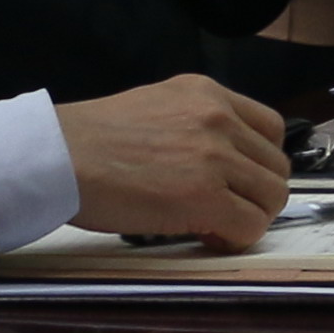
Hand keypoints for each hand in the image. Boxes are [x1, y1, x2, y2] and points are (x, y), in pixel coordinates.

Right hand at [56, 76, 289, 245]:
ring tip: (215, 226)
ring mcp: (215, 157)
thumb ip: (193, 125)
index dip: (258, 162)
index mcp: (207, 93)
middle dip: (256, 194)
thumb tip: (214, 163)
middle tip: (225, 211)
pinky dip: (235, 239)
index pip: (270, 128)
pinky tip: (208, 238)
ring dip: (250, 217)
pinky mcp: (205, 196)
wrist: (57, 156)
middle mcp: (219, 118)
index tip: (237, 182)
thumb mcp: (155, 109)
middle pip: (276, 166)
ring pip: (271, 197)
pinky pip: (249, 226)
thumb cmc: (89, 140)